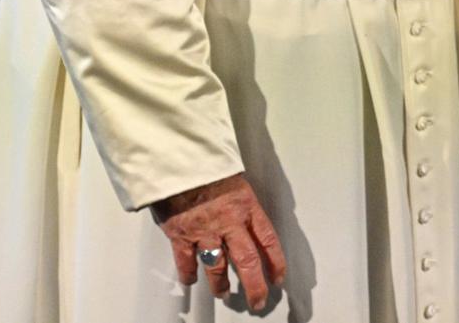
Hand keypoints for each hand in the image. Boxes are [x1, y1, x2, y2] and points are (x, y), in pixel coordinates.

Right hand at [151, 173, 286, 310]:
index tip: (278, 277)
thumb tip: (248, 217)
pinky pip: (186, 261)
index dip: (276, 262)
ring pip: (217, 267)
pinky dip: (188, 273)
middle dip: (255, 286)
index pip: (268, 240)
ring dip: (221, 284)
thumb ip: (241, 202)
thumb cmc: (208, 164)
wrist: (180, 158)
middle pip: (247, 261)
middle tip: (258, 300)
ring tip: (223, 293)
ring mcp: (204, 230)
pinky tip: (191, 279)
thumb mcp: (235, 179)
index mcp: (246, 206)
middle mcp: (229, 222)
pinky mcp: (181, 234)